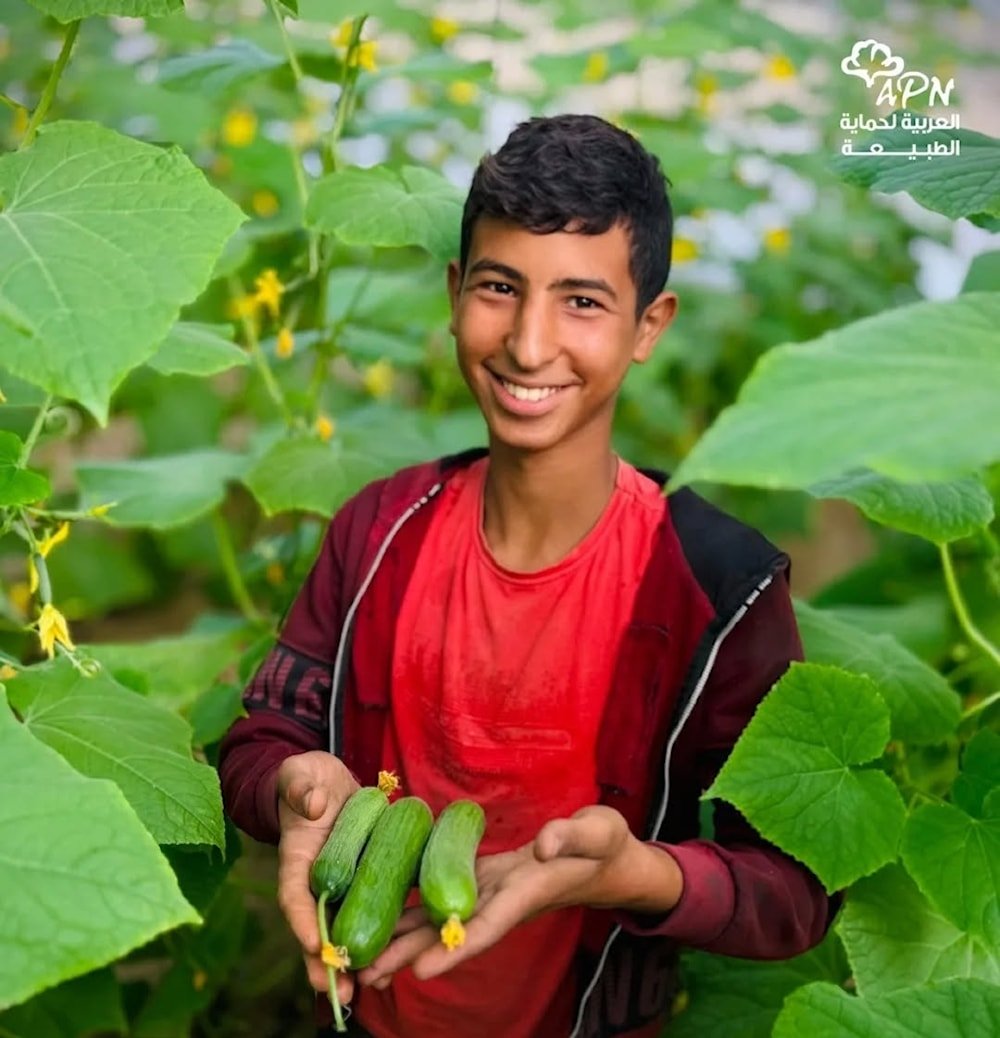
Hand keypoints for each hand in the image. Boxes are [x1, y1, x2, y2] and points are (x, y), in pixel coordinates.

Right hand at [276, 750, 358, 1004]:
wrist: (327, 784)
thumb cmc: (308, 780)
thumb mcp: (301, 775)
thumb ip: (301, 786)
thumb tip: (314, 804)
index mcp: (297, 859)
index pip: (294, 895)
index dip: (302, 922)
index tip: (315, 945)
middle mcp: (318, 880)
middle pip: (317, 928)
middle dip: (327, 962)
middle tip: (342, 991)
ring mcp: (342, 886)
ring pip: (345, 928)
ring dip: (353, 960)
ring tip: (365, 990)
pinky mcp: (366, 882)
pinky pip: (372, 912)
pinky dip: (378, 936)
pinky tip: (391, 960)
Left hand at [359, 805, 678, 988]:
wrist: (606, 857)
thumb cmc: (606, 845)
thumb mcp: (599, 833)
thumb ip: (574, 837)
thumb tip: (546, 843)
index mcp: (528, 893)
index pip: (487, 926)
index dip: (454, 949)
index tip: (420, 970)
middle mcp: (503, 902)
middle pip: (452, 935)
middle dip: (411, 955)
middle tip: (366, 975)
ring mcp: (491, 894)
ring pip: (442, 920)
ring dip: (404, 939)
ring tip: (363, 959)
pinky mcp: (484, 880)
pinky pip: (445, 896)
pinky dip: (416, 908)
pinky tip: (384, 914)